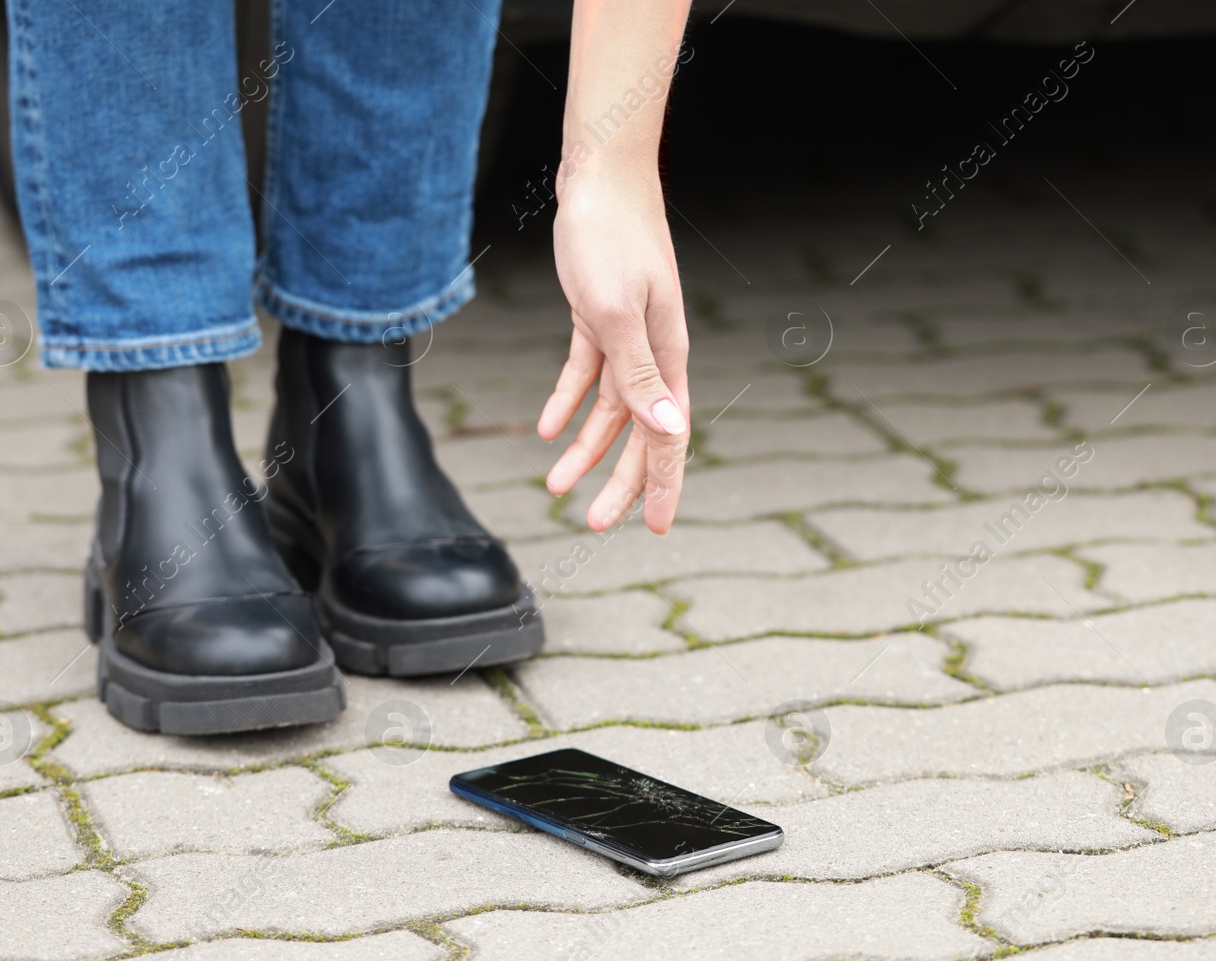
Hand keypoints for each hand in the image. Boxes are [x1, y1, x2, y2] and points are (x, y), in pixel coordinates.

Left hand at [539, 167, 689, 534]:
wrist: (600, 176)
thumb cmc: (610, 237)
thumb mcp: (617, 312)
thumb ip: (640, 374)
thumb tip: (666, 430)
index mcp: (667, 357)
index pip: (669, 437)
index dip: (661, 485)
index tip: (654, 529)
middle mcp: (654, 354)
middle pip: (639, 433)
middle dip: (619, 482)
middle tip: (594, 524)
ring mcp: (628, 336)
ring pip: (609, 410)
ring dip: (585, 449)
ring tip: (554, 486)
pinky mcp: (599, 318)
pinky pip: (585, 375)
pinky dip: (567, 403)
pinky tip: (546, 429)